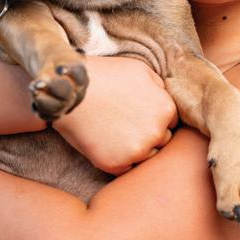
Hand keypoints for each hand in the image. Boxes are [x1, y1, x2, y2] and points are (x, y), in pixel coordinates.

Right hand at [54, 57, 177, 174]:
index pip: (171, 123)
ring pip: (145, 158)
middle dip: (148, 135)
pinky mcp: (115, 164)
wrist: (69, 89)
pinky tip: (105, 144)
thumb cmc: (104, 75)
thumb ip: (159, 87)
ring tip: (114, 134)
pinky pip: (125, 169)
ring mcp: (136, 151)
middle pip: (161, 142)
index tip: (137, 115)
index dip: (154, 119)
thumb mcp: (140, 69)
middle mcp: (156, 133)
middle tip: (125, 125)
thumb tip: (166, 99)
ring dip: (135, 150)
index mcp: (166, 110)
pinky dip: (117, 160)